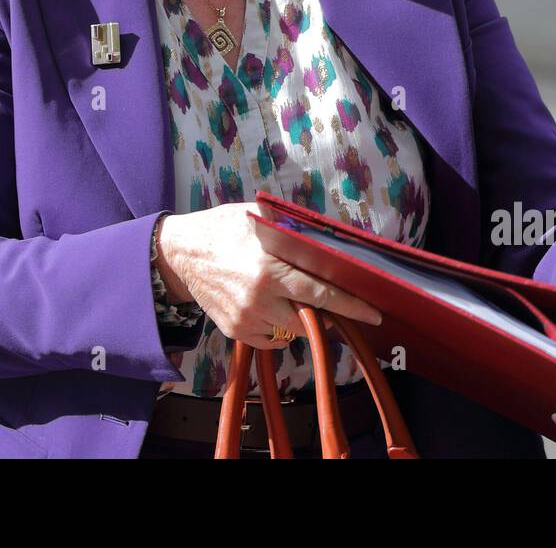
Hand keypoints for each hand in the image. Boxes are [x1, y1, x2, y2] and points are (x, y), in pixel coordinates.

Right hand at [155, 203, 383, 348]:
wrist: (181, 251)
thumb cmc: (224, 228)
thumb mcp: (258, 217)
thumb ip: (292, 229)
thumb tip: (328, 238)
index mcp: (268, 269)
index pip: (319, 292)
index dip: (350, 305)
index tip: (373, 315)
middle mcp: (258, 298)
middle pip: (309, 318)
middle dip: (325, 312)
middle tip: (334, 303)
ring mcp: (246, 318)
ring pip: (291, 330)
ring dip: (301, 317)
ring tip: (292, 296)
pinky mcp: (235, 330)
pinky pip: (271, 339)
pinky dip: (280, 328)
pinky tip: (274, 307)